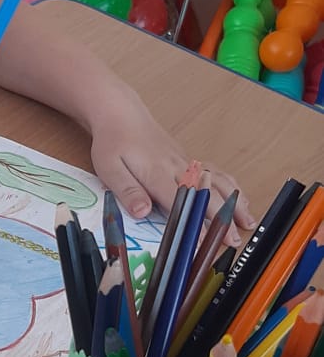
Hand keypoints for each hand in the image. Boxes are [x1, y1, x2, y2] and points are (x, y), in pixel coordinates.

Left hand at [89, 88, 254, 240]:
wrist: (122, 114)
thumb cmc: (113, 143)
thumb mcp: (109, 169)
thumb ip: (128, 191)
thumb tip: (142, 212)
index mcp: (156, 173)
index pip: (180, 202)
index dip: (193, 224)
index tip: (204, 242)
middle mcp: (177, 168)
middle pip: (205, 194)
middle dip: (221, 219)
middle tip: (233, 240)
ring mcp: (186, 163)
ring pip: (217, 182)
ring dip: (234, 202)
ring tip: (247, 221)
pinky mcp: (188, 161)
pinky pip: (216, 173)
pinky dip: (231, 187)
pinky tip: (240, 198)